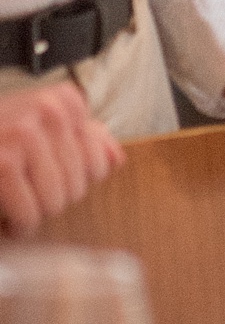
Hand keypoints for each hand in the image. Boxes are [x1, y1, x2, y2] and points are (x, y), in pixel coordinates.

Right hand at [0, 84, 123, 234]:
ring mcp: (24, 135)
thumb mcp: (38, 129)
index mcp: (64, 100)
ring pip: (57, 202)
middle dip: (49, 198)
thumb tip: (115, 159)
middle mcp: (48, 110)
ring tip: (13, 200)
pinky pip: (30, 214)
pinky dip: (17, 224)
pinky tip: (5, 214)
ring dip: (32, 213)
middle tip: (23, 191)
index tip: (43, 176)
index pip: (99, 162)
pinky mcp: (3, 165)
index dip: (70, 180)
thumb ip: (81, 140)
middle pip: (79, 185)